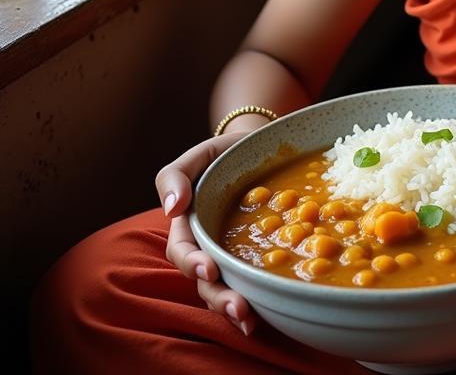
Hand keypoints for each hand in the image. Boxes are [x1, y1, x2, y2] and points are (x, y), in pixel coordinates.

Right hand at [155, 122, 267, 335]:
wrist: (261, 149)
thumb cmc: (225, 153)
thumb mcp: (199, 155)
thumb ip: (175, 175)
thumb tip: (172, 207)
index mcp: (190, 225)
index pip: (182, 251)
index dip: (192, 263)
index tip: (210, 269)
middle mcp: (208, 246)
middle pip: (204, 281)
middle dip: (218, 297)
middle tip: (238, 309)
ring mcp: (232, 253)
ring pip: (226, 288)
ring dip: (234, 307)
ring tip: (250, 321)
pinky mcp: (258, 256)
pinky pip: (253, 280)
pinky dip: (258, 297)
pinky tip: (268, 311)